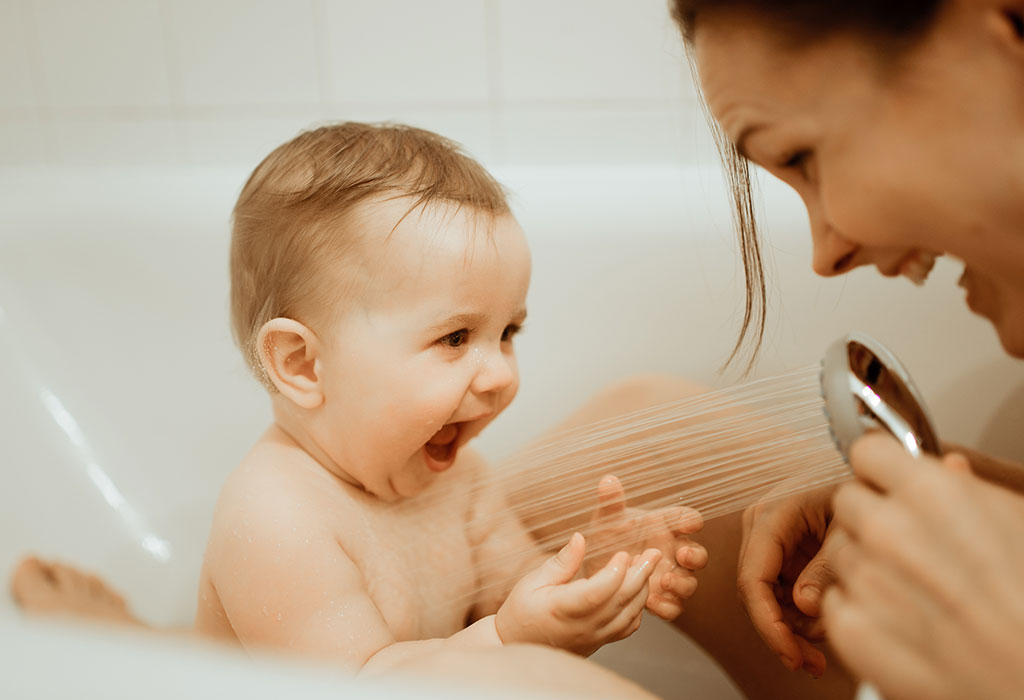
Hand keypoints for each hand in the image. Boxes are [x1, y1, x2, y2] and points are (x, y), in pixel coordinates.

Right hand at [495, 532, 661, 655]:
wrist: (517, 645)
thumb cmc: (521, 611)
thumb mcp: (532, 581)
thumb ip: (561, 562)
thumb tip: (580, 538)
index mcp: (563, 609)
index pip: (597, 593)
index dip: (615, 573)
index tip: (624, 553)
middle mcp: (583, 626)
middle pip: (621, 602)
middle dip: (641, 575)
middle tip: (653, 553)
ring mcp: (594, 637)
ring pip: (629, 615)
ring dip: (643, 589)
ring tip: (646, 565)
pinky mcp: (599, 642)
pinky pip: (627, 628)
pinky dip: (638, 608)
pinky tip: (637, 590)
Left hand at [586, 475, 705, 620]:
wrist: (593, 569)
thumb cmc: (607, 537)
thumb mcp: (606, 520)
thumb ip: (610, 502)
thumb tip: (608, 480)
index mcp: (666, 527)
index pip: (688, 519)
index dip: (691, 521)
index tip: (689, 523)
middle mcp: (673, 552)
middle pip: (698, 555)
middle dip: (695, 556)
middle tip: (682, 554)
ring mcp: (669, 577)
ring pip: (689, 583)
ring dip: (682, 584)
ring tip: (664, 581)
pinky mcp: (661, 599)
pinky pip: (674, 607)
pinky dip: (667, 606)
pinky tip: (651, 602)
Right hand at [737, 482, 846, 675]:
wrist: (869, 474)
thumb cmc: (860, 488)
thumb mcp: (849, 528)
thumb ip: (826, 567)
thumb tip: (805, 607)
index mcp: (771, 516)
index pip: (753, 578)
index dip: (767, 623)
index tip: (789, 652)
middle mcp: (761, 527)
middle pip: (756, 594)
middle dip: (780, 632)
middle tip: (810, 662)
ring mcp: (769, 541)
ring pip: (767, 598)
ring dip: (789, 629)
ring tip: (820, 652)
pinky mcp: (782, 552)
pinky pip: (780, 592)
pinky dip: (796, 616)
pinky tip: (818, 632)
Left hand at [823, 433, 1023, 699]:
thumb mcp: (1018, 524)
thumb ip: (970, 492)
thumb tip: (949, 468)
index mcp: (933, 494)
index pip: (868, 451)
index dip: (881, 469)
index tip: (888, 482)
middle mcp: (890, 531)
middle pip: (846, 502)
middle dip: (870, 517)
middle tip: (906, 545)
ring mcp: (866, 581)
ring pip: (837, 551)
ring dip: (864, 564)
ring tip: (914, 591)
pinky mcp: (851, 629)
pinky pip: (834, 601)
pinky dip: (858, 610)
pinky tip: (901, 622)